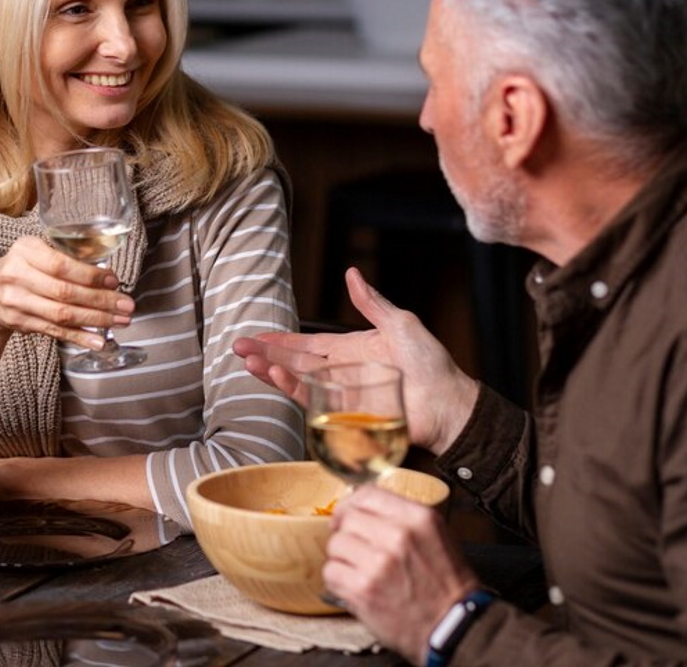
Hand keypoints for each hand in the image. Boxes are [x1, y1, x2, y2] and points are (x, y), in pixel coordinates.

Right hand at [0, 236, 133, 350]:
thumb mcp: (35, 252)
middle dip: (101, 301)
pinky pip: (55, 331)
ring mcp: (16, 302)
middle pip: (64, 292)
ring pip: (62, 314)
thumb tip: (108, 275)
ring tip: (120, 321)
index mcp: (25, 251)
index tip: (114, 280)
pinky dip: (80, 337)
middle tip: (126, 305)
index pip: (61, 265)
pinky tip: (98, 340)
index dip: (90, 275)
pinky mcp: (20, 323)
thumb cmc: (23, 269)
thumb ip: (65, 257)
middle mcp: (16, 275)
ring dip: (96, 320)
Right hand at [234, 267, 477, 454]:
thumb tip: (352, 273)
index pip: (307, 343)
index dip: (281, 339)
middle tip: (237, 347)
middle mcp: (341, 372)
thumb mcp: (400, 323)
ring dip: (270, 370)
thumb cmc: (432, 364)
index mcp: (351, 349)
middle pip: (294, 361)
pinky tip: (274, 375)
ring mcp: (341, 394)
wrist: (449, 403)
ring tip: (247, 361)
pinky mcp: (345, 412)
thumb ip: (371, 303)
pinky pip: (312, 400)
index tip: (256, 336)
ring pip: (297, 381)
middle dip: (265, 354)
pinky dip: (290, 388)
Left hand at [323, 484, 478, 663]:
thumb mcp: (435, 535)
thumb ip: (402, 516)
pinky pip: (331, 572)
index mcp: (418, 519)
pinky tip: (357, 586)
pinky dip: (339, 580)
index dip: (351, 504)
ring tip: (361, 570)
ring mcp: (379, 563)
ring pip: (336, 544)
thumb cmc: (445, 585)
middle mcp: (398, 536)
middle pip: (348, 518)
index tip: (347, 514)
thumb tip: (363, 505)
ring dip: (343, 558)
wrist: (452, 627)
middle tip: (355, 548)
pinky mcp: (363, 589)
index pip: (368, 494)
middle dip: (347, 533)